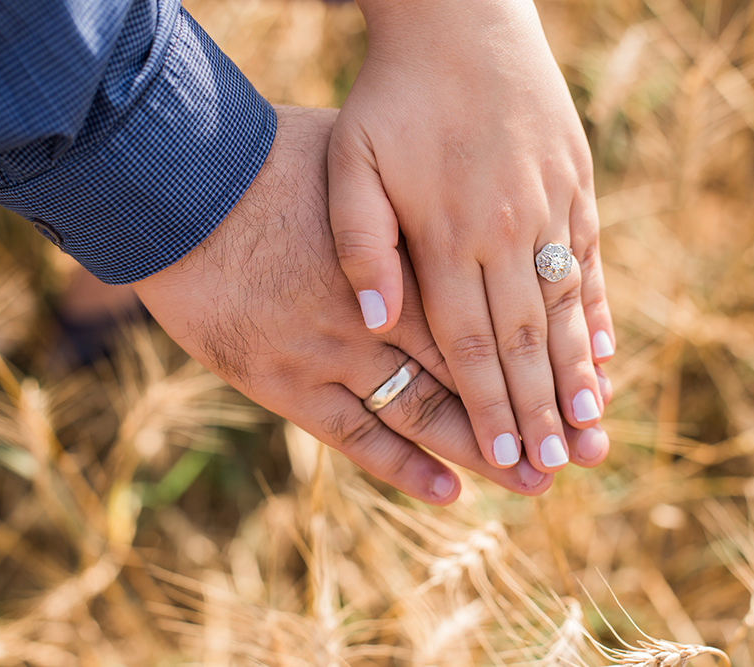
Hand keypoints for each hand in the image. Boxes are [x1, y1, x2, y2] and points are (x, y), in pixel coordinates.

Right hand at [134, 107, 574, 503]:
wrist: (178, 191)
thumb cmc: (266, 163)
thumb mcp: (354, 167)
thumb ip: (404, 207)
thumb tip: (449, 207)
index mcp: (403, 261)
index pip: (482, 322)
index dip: (530, 359)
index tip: (575, 388)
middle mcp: (378, 314)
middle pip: (465, 376)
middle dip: (520, 416)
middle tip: (571, 455)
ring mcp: (331, 353)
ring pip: (420, 414)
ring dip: (478, 452)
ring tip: (529, 484)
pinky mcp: (283, 382)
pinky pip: (353, 434)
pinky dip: (401, 466)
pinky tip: (447, 490)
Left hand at [327, 0, 615, 473]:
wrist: (462, 17)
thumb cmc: (395, 94)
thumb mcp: (353, 161)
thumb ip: (360, 244)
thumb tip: (379, 324)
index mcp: (451, 233)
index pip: (472, 342)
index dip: (489, 405)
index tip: (505, 459)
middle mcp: (510, 229)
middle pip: (525, 339)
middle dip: (542, 410)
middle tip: (559, 468)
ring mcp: (551, 207)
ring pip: (567, 309)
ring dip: (578, 375)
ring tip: (595, 430)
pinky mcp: (575, 185)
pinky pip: (589, 261)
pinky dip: (597, 312)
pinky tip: (606, 354)